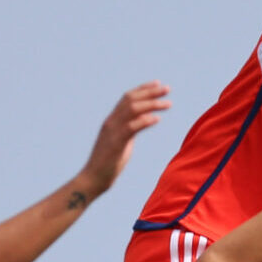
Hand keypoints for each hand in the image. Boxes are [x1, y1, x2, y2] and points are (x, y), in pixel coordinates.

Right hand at [77, 82, 171, 196]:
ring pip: (132, 110)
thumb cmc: (108, 162)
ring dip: (151, 104)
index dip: (143, 89)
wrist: (93, 178)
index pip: (127, 98)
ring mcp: (113, 131)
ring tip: (167, 103)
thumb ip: (130, 130)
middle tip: (167, 89)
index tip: (158, 84)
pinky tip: (157, 119)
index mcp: (112, 120)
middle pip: (131, 100)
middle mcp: (112, 122)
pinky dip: (145, 120)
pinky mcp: (116, 143)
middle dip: (150, 92)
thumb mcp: (122, 141)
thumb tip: (143, 122)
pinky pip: (131, 127)